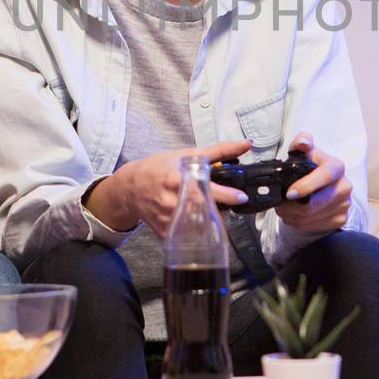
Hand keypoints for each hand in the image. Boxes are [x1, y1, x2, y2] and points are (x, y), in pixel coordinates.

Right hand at [87, 139, 251, 236]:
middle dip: (222, 208)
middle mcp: (173, 201)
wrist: (131, 188)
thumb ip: (219, 151)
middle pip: (206, 211)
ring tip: (208, 207)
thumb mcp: (186, 155)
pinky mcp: (166, 233)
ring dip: (211, 219)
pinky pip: (189, 235)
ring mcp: (169, 219)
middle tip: (227, 202)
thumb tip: (246, 144)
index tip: (241, 197)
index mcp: (178, 180)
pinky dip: (197, 227)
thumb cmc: (159, 168)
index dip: (228, 195)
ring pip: (200, 226)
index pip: (207, 190)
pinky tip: (194, 217)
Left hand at [274, 131, 350, 233]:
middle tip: (279, 204)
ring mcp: (344, 205)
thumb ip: (301, 143)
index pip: (324, 177)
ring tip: (284, 208)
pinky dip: (299, 223)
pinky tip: (295, 215)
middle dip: (291, 206)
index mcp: (337, 167)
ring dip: (292, 215)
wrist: (326, 185)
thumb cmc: (312, 167)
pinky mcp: (341, 219)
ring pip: (311, 217)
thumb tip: (303, 141)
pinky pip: (314, 226)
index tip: (289, 193)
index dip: (305, 186)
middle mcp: (345, 186)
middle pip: (315, 204)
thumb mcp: (305, 153)